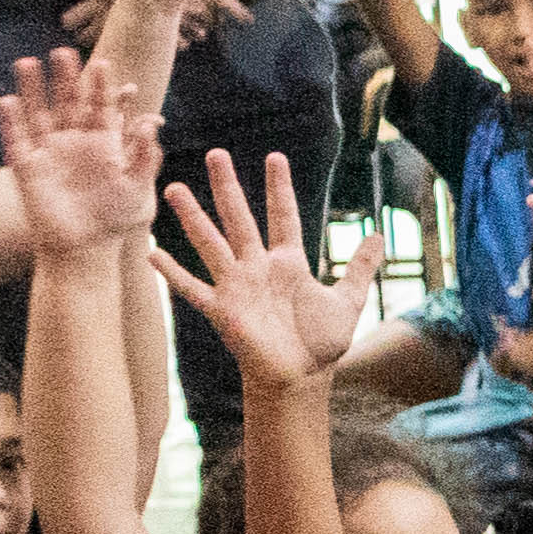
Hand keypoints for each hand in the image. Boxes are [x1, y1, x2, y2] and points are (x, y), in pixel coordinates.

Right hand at [0, 50, 150, 252]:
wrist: (84, 248)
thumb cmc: (114, 220)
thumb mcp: (138, 188)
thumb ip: (145, 158)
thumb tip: (152, 124)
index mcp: (101, 143)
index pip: (100, 107)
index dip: (101, 87)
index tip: (105, 64)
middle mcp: (73, 142)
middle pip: (68, 103)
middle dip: (66, 78)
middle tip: (65, 52)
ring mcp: (49, 153)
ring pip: (39, 113)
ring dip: (33, 89)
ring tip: (28, 62)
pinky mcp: (28, 168)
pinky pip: (17, 140)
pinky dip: (11, 121)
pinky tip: (7, 99)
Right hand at [146, 153, 378, 386]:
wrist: (301, 379)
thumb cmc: (320, 343)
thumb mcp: (348, 300)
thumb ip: (361, 268)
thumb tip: (380, 235)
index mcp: (288, 262)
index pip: (282, 215)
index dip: (279, 187)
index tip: (274, 156)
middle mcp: (258, 267)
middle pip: (240, 219)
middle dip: (228, 188)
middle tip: (217, 154)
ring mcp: (236, 286)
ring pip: (211, 243)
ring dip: (193, 218)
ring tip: (174, 189)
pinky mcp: (222, 310)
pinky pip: (192, 288)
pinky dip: (172, 273)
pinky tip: (151, 253)